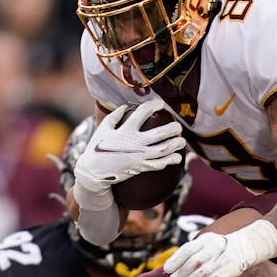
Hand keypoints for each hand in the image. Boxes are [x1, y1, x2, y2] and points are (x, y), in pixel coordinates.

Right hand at [72, 102, 186, 203]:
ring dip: (175, 145)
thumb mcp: (103, 129)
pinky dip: (169, 161)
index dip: (153, 105)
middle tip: (178, 127)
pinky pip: (158, 164)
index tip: (161, 104)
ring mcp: (139, 156)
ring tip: (182, 142)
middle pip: (159, 134)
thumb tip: (125, 107)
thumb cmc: (96, 148)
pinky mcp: (140, 167)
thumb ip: (114, 117)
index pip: (142, 113)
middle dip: (172, 129)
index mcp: (125, 130)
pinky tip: (177, 158)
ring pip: (163, 150)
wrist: (93, 172)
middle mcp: (135, 142)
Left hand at [164, 220, 276, 276]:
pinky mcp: (230, 269)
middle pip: (194, 261)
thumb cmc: (223, 247)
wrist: (249, 245)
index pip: (188, 249)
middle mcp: (215, 247)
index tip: (166, 269)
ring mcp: (223, 258)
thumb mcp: (208, 244)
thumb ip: (193, 253)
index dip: (176, 259)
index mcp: (207, 239)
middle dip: (181, 273)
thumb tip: (172, 266)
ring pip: (202, 272)